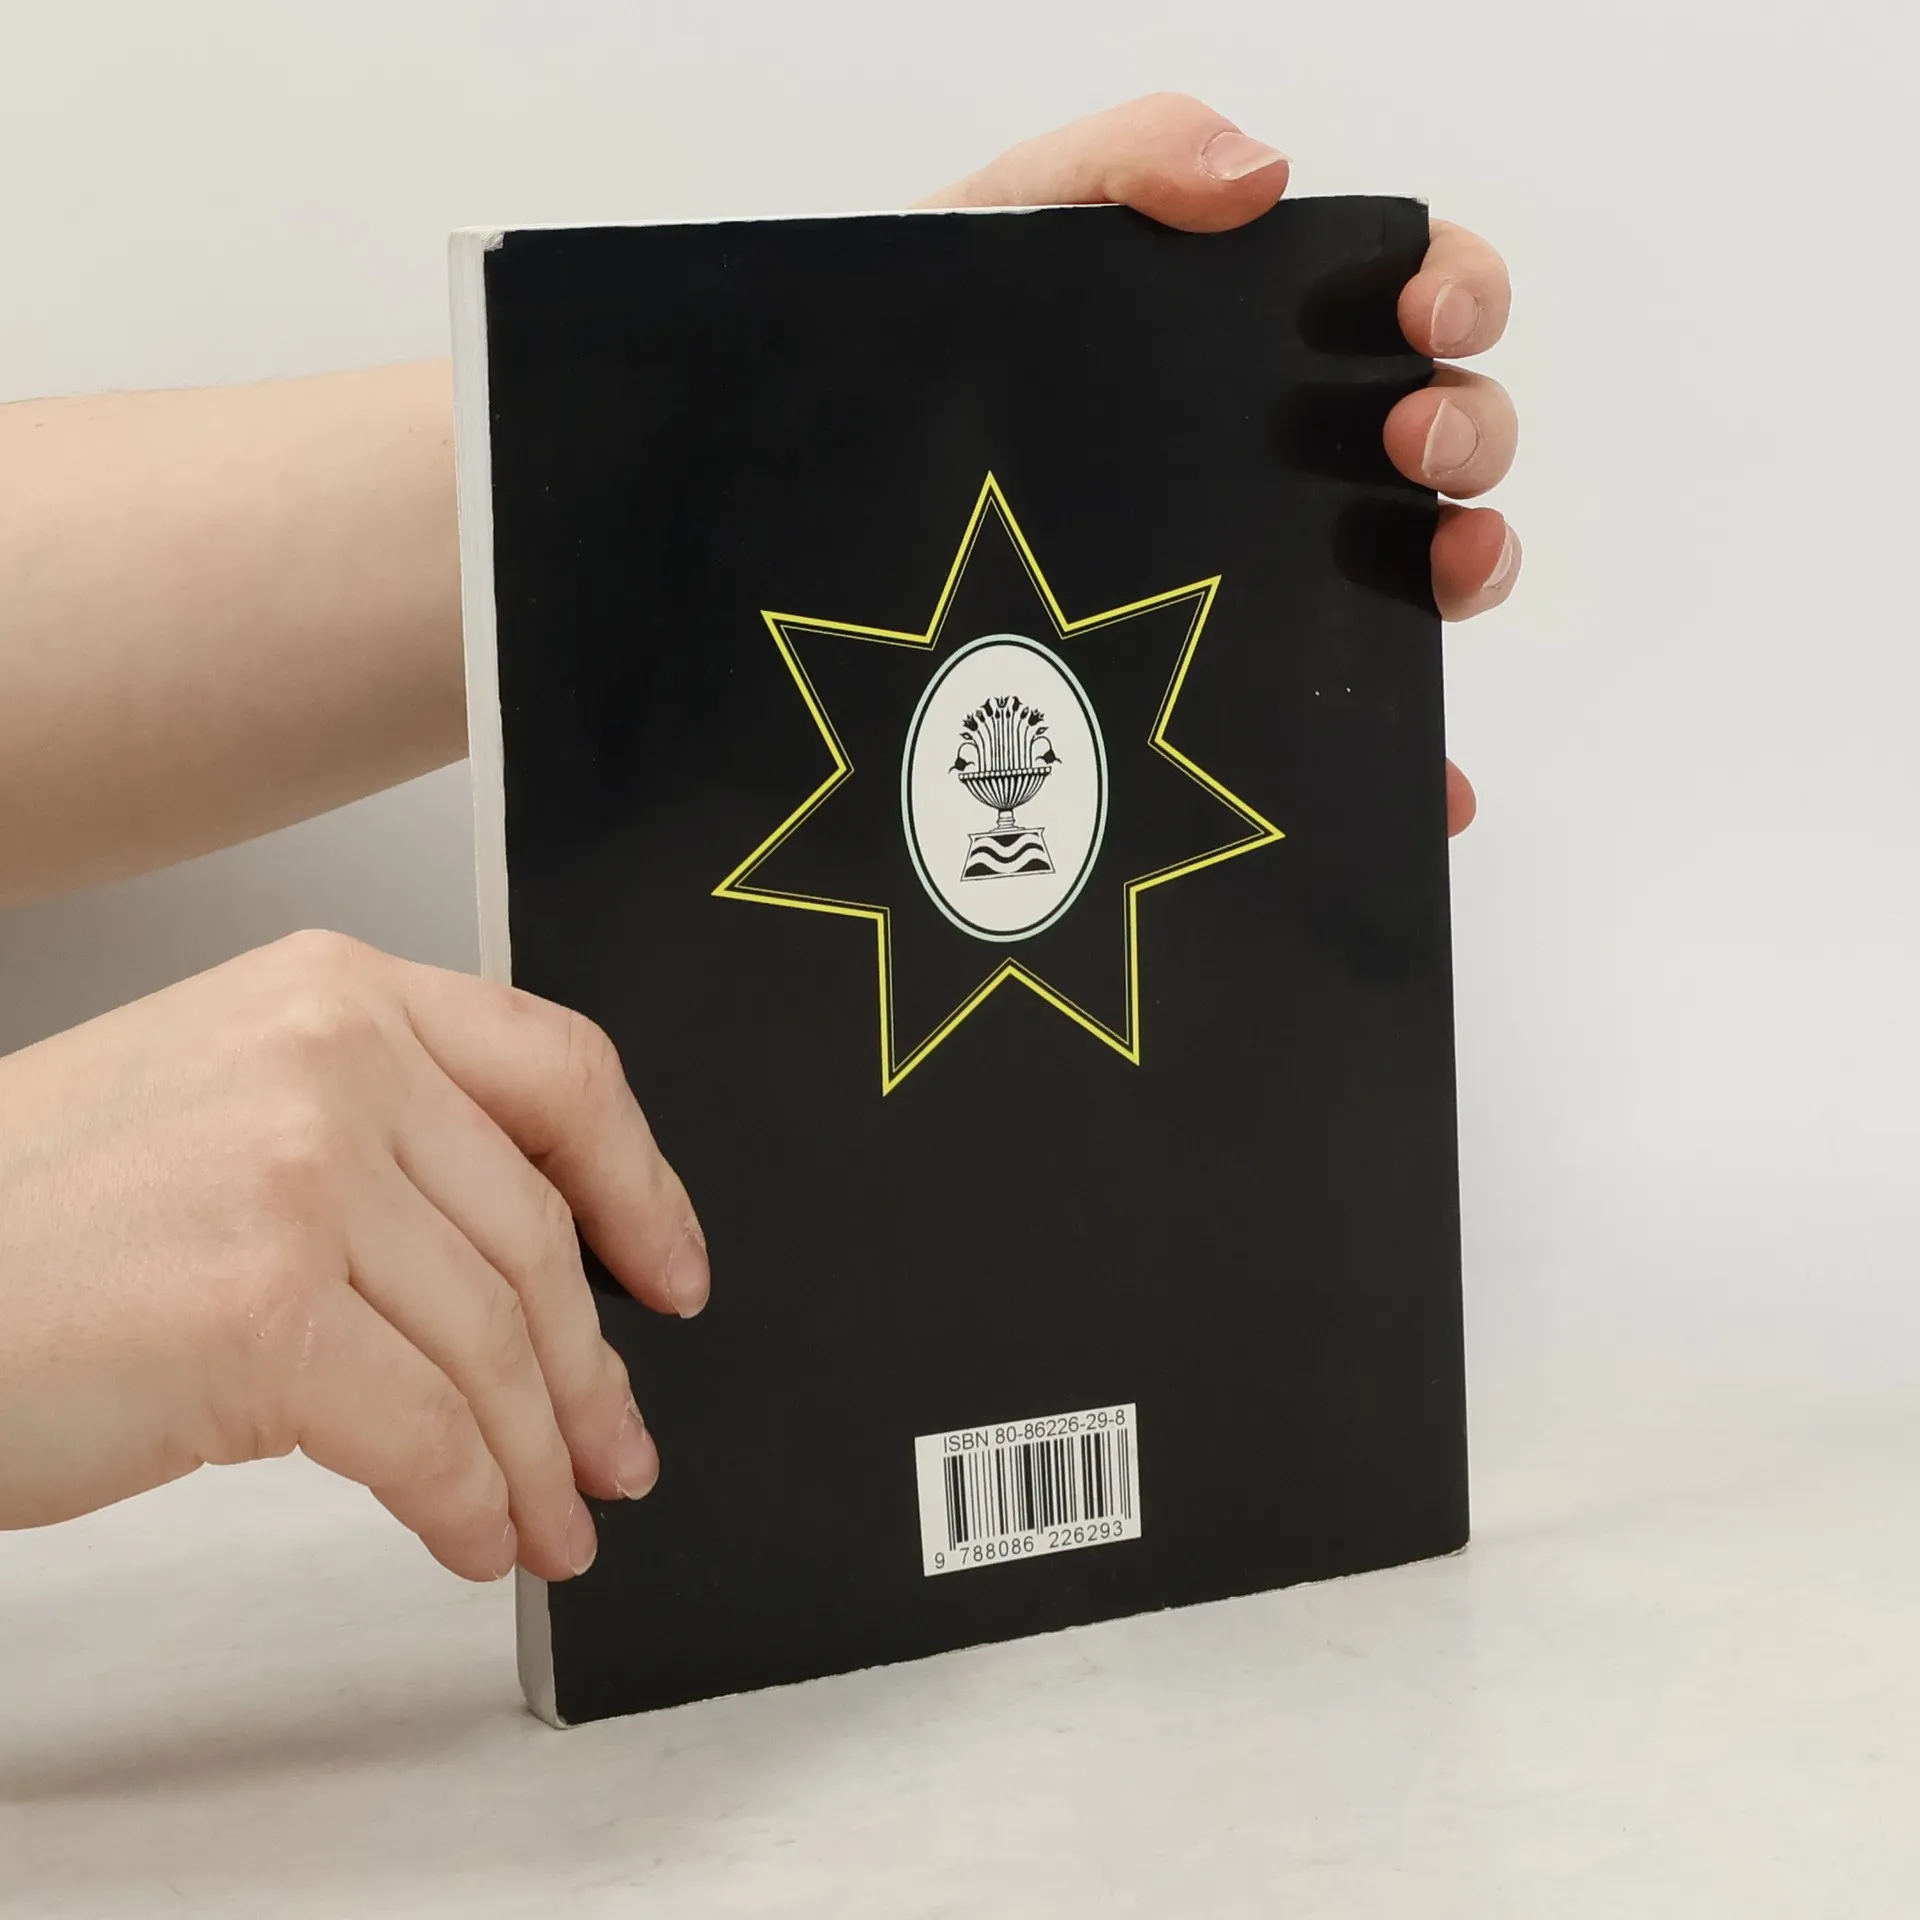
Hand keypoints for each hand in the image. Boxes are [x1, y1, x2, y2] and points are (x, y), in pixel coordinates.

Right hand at [0, 932, 706, 1582]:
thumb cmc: (25, 1222)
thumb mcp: (222, 1108)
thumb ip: (381, 1141)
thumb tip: (532, 1267)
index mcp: (335, 993)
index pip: (562, 1072)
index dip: (641, 1186)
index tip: (675, 1275)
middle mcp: (332, 1060)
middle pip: (534, 1235)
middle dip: (591, 1370)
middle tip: (617, 1451)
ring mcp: (300, 1177)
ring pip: (493, 1343)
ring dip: (537, 1457)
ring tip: (552, 1521)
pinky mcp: (263, 1311)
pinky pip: (425, 1430)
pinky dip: (467, 1499)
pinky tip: (472, 1535)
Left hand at [923, 94, 1517, 837]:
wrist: (833, 533)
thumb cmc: (917, 375)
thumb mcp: (992, 236)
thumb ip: (1112, 164)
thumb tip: (1264, 172)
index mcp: (1256, 351)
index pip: (1404, 300)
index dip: (1453, 293)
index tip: (1423, 317)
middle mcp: (1287, 467)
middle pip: (1444, 439)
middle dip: (1471, 430)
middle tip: (1412, 446)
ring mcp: (1270, 587)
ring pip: (1429, 575)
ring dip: (1476, 566)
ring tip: (1445, 573)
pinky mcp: (1237, 702)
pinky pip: (1353, 741)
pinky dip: (1417, 768)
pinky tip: (1437, 786)